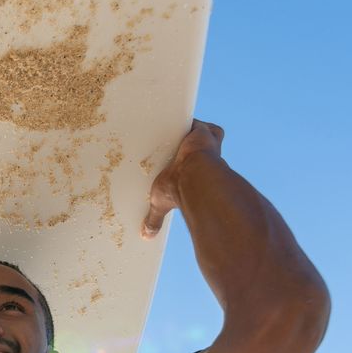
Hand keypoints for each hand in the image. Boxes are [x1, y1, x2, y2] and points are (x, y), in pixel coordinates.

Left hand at [141, 119, 225, 239]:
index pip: (190, 154)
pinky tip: (173, 115)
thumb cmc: (178, 191)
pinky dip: (190, 120)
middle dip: (183, 139)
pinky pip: (199, 121)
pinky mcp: (205, 131)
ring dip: (185, 129)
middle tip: (168, 141)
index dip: (183, 153)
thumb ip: (155, 217)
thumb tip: (146, 236)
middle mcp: (202, 153)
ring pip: (197, 128)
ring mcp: (205, 141)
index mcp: (194, 166)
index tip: (174, 155)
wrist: (192, 179)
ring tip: (166, 128)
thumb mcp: (160, 202)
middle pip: (195, 138)